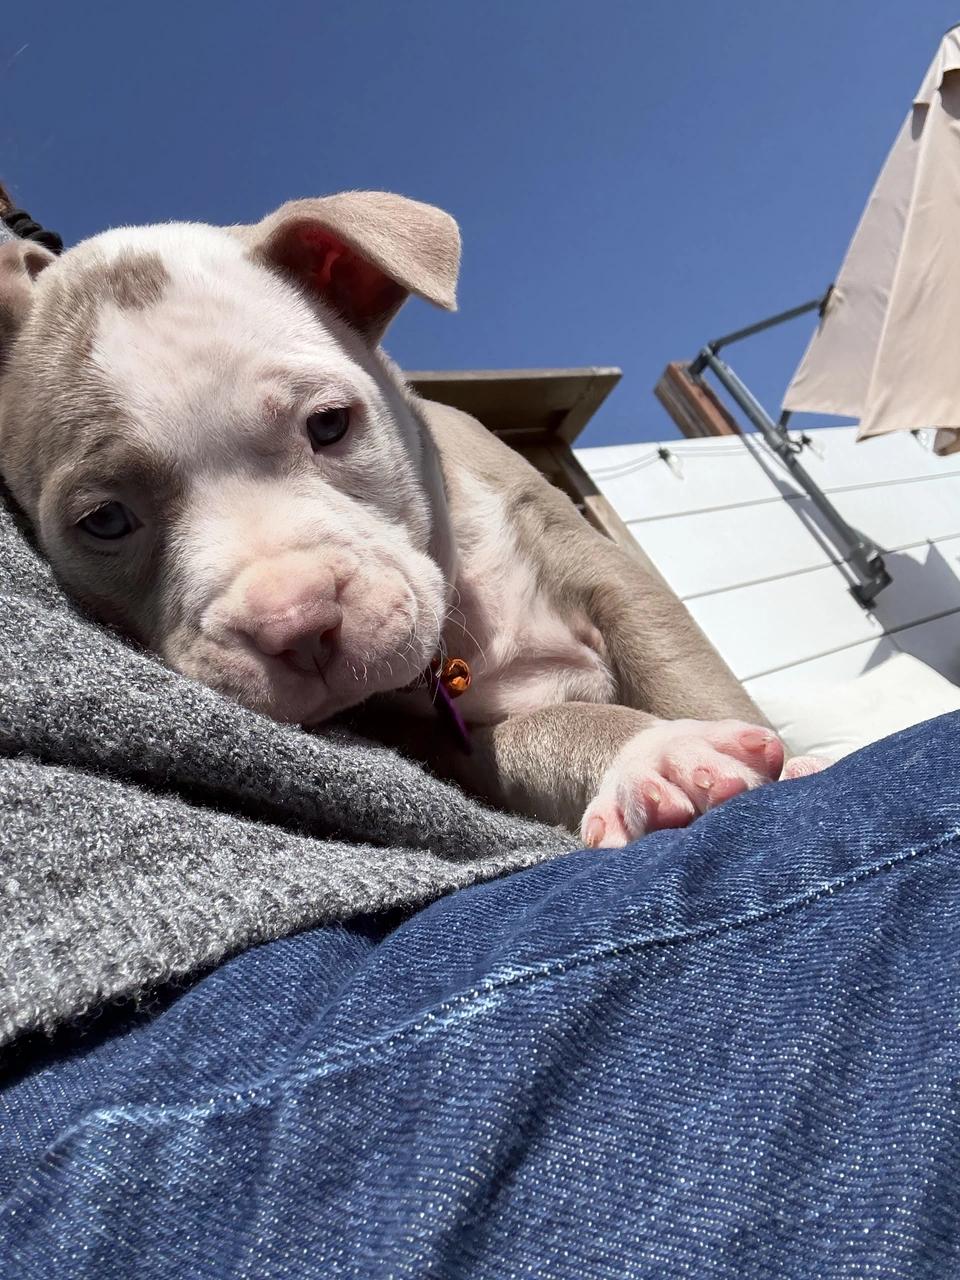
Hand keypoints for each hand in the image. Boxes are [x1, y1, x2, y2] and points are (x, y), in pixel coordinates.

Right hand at [581, 718, 826, 847]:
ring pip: (641, 789)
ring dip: (655, 797)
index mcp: (712, 747)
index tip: (769, 753)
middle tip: (730, 786)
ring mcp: (635, 788)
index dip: (747, 747)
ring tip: (671, 808)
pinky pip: (601, 822)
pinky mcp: (606, 816)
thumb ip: (776, 769)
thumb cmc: (712, 777)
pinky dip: (605, 832)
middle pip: (687, 760)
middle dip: (708, 772)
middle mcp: (672, 761)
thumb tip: (800, 766)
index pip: (731, 743)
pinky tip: (610, 844)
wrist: (646, 763)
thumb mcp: (745, 763)